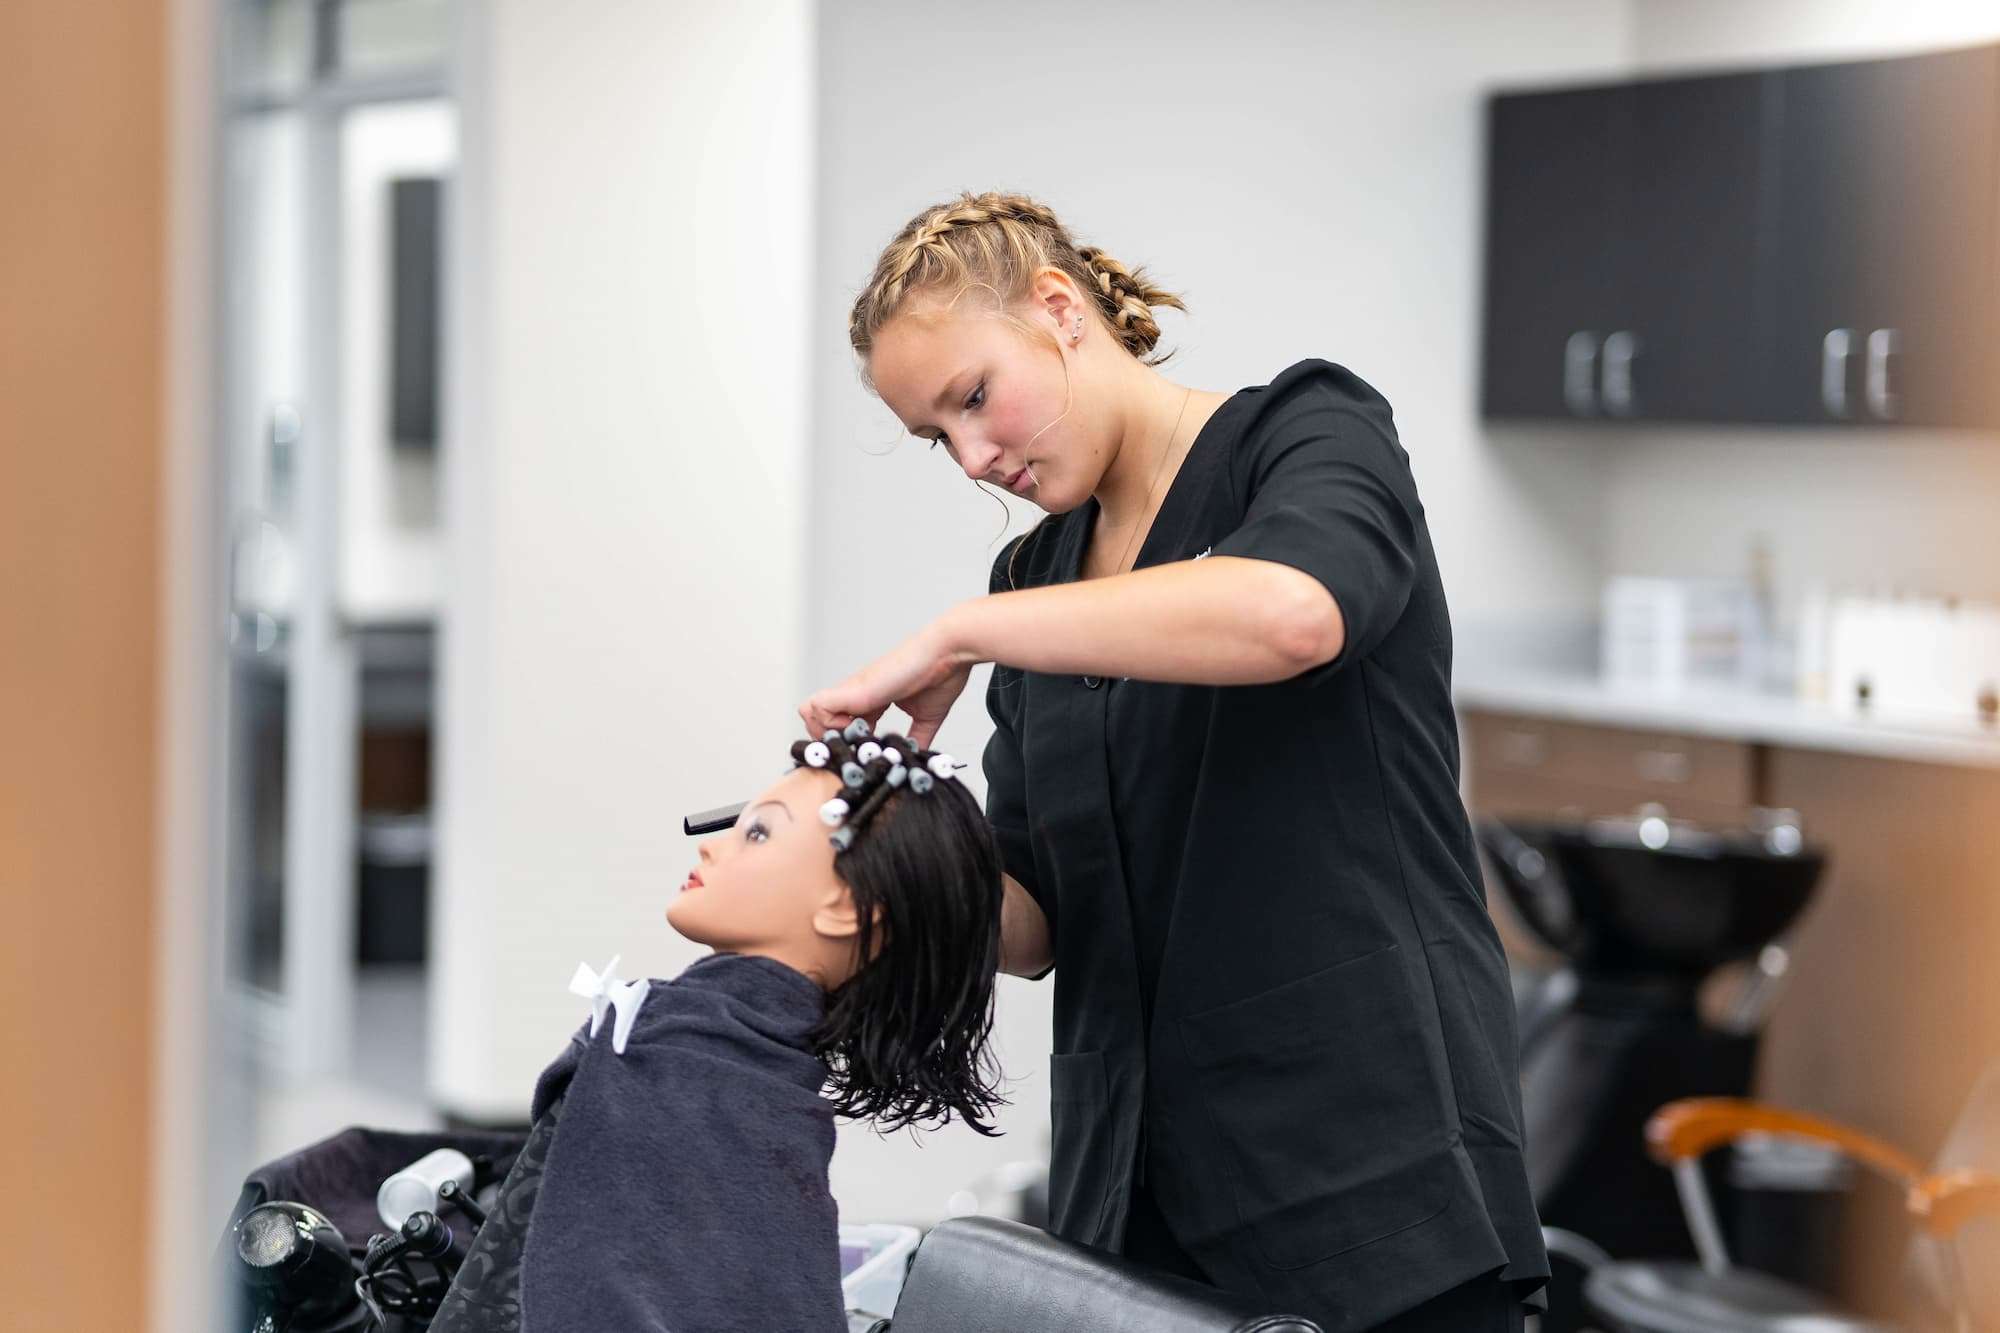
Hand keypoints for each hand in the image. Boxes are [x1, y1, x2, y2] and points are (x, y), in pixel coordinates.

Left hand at [799, 622, 974, 749]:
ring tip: (855, 742)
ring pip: (810, 713)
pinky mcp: (854, 689)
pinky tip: (855, 733)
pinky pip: (818, 707)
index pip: (841, 725)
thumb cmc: (941, 674)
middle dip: (830, 741)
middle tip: (853, 753)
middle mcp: (858, 694)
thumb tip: (915, 758)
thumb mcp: (927, 717)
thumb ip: (917, 738)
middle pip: (818, 720)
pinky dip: (828, 726)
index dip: (846, 744)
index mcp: (872, 700)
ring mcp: (853, 690)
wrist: (948, 652)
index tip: (863, 757)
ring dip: (827, 734)